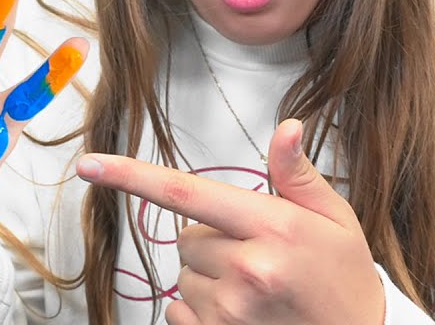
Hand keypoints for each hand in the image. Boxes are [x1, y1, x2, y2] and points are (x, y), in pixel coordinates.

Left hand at [77, 119, 384, 324]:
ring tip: (257, 287)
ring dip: (210, 277)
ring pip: (184, 275)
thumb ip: (297, 175)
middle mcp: (246, 269)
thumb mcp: (334, 219)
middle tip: (259, 254)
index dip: (131, 175)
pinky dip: (201, 310)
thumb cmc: (343, 279)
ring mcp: (230, 310)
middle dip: (212, 240)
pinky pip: (179, 310)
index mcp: (272, 227)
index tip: (91, 163)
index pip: (185, 192)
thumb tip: (287, 128)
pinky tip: (242, 311)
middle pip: (186, 237)